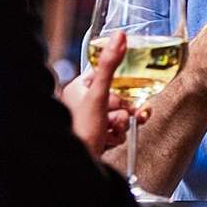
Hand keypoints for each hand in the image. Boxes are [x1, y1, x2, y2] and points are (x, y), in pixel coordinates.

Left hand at [60, 30, 143, 155]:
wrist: (78, 171)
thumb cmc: (82, 132)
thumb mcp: (99, 96)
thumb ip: (110, 65)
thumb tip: (120, 35)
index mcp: (78, 88)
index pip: (107, 75)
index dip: (121, 85)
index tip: (129, 91)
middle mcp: (82, 103)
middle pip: (118, 96)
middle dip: (123, 109)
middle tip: (117, 117)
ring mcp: (90, 121)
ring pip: (120, 114)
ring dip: (122, 124)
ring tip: (112, 132)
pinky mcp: (98, 136)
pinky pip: (118, 130)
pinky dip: (118, 136)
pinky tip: (110, 141)